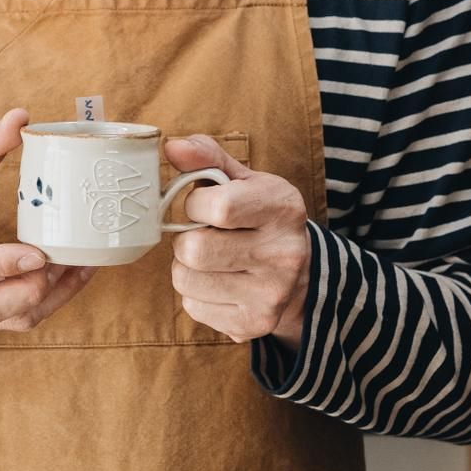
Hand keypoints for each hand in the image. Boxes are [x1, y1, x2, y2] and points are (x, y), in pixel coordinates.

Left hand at [164, 135, 311, 353]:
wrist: (299, 275)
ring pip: (185, 280)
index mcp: (283, 208)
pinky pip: (192, 306)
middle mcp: (284, 254)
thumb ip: (207, 159)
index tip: (202, 206)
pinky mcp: (253, 324)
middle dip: (187, 239)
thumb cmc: (259, 218)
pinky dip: (195, 294)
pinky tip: (219, 283)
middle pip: (194, 250)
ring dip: (186, 268)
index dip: (195, 205)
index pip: (216, 207)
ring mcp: (270, 294)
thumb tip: (171, 146)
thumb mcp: (243, 181)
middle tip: (204, 236)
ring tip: (210, 260)